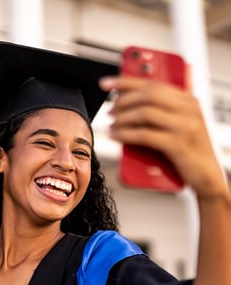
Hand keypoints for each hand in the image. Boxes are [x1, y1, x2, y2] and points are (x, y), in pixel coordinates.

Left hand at [99, 76, 225, 197]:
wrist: (207, 176)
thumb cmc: (189, 151)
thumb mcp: (178, 126)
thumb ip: (160, 113)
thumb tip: (128, 104)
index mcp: (187, 101)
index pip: (153, 83)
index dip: (126, 81)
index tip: (107, 83)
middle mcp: (188, 109)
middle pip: (147, 95)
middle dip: (122, 102)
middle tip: (110, 112)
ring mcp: (184, 126)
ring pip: (144, 113)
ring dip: (122, 119)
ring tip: (112, 126)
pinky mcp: (178, 145)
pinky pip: (145, 135)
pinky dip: (126, 135)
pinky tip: (117, 136)